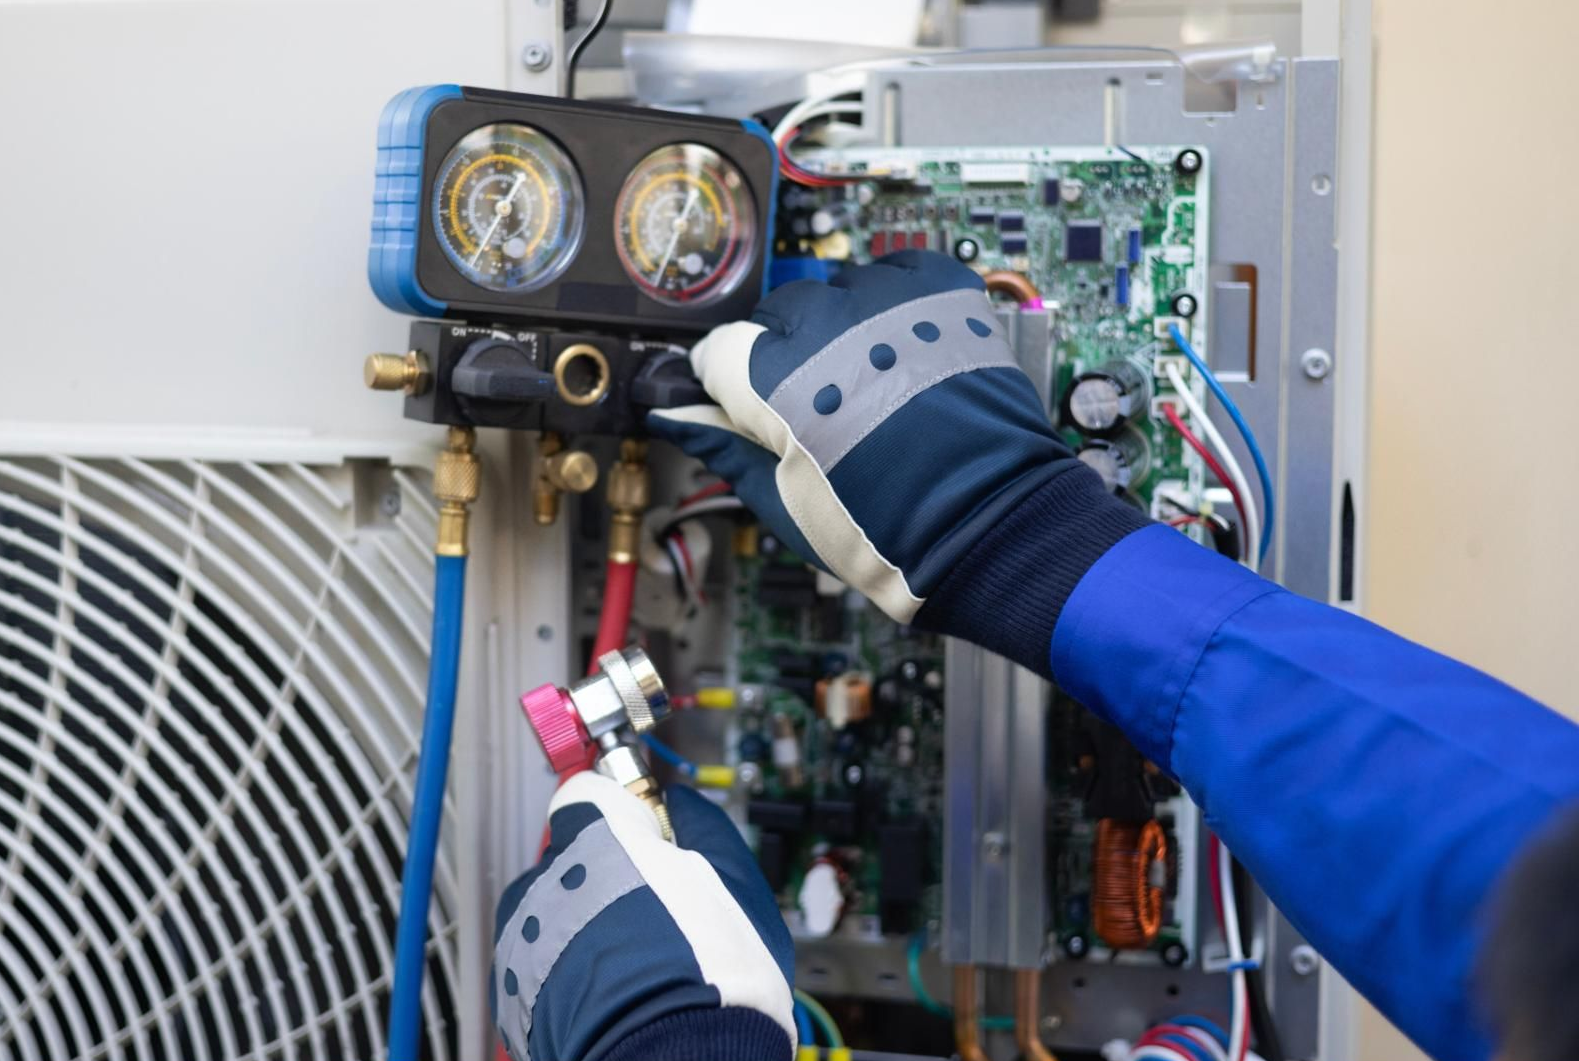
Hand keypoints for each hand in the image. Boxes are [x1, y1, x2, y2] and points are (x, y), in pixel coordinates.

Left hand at [492, 774, 794, 1060]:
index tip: (647, 834)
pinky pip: (539, 962)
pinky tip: (612, 996)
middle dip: (608, 876)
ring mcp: (526, 935)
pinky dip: (566, 973)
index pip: (588, 792)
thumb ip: (704, 829)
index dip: (621, 813)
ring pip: (553, 910)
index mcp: (603, 836)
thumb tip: (684, 806)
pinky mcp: (513, 992)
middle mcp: (552, 876)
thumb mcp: (738, 883)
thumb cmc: (714, 978)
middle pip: (573, 856)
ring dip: (583, 925)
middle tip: (655, 913)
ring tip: (634, 964)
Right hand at [648, 250, 1148, 673]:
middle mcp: (829, 328)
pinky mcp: (943, 295)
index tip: (743, 405)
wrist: (991, 528)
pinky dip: (893, 299)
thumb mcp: (785, 504)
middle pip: (779, 315)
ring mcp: (890, 304)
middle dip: (785, 353)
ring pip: (838, 290)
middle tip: (814, 406)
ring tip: (869, 381)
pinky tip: (901, 345)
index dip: (727, 384)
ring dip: (842, 326)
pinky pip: (898, 272)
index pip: (719, 351)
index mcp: (776, 381)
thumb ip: (726, 448)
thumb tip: (676, 419)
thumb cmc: (888, 533)